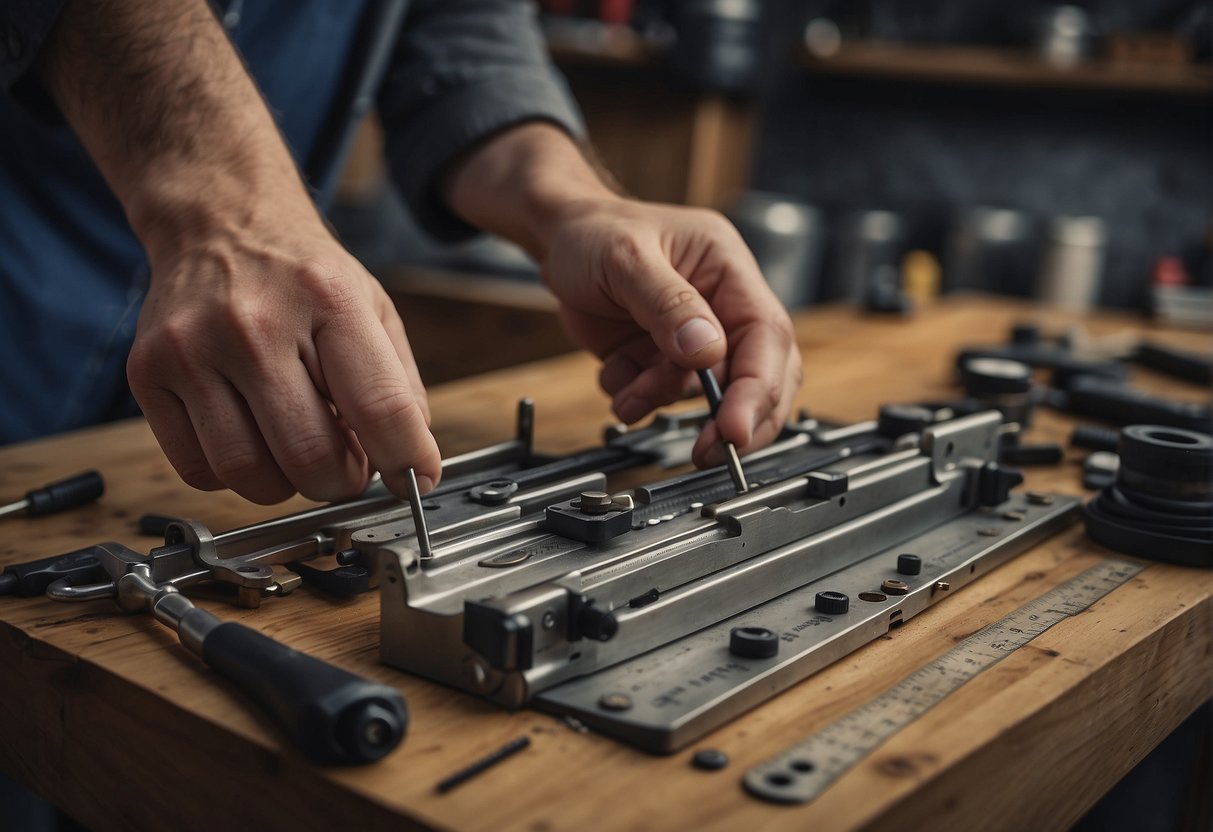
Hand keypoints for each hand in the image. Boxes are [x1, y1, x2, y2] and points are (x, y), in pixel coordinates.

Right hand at [128, 216, 439, 503]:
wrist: (220, 224)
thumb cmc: (303, 277)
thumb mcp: (374, 309)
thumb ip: (400, 388)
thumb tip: (412, 467)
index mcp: (328, 299)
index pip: (379, 408)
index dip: (406, 461)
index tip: (415, 480)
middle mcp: (254, 323)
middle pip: (310, 456)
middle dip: (342, 481)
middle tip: (348, 466)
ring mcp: (192, 349)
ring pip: (249, 474)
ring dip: (287, 484)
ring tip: (299, 449)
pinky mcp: (147, 373)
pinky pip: (198, 469)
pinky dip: (235, 475)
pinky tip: (252, 439)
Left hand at [540, 196, 801, 466]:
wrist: (557, 236)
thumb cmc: (596, 230)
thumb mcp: (628, 258)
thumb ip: (668, 304)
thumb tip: (707, 350)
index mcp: (728, 271)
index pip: (767, 336)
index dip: (758, 389)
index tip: (734, 429)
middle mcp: (720, 306)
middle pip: (756, 374)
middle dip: (732, 418)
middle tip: (707, 451)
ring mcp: (691, 336)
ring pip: (701, 392)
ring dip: (663, 399)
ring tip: (628, 391)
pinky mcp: (660, 358)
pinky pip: (660, 395)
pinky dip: (636, 397)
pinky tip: (615, 372)